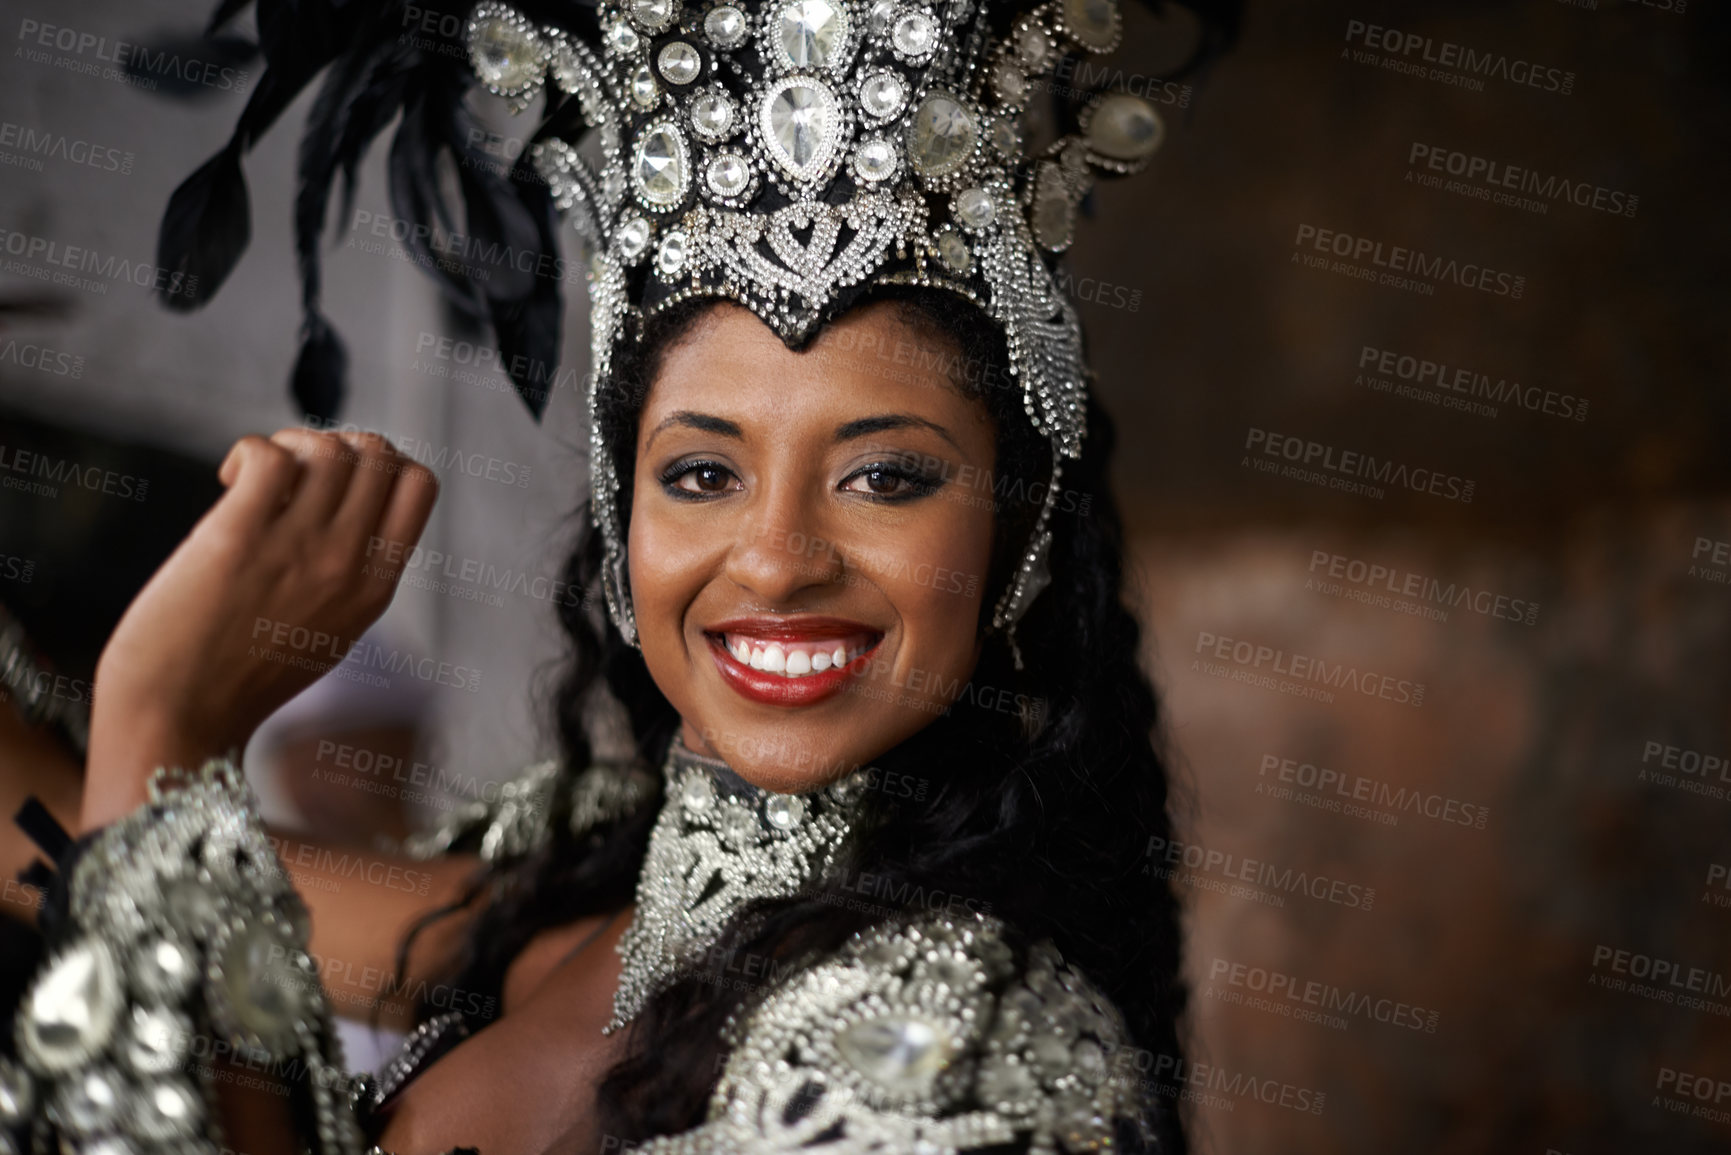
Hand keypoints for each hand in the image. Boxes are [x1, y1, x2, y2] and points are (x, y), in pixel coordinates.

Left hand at [82, 430, 438, 829]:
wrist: (179, 719)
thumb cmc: (240, 680)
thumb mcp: (329, 632)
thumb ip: (351, 575)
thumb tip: (342, 503)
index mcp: (376, 587)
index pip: (420, 485)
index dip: (382, 463)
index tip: (339, 484)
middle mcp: (348, 565)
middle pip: (378, 453)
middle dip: (336, 444)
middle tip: (294, 477)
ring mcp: (298, 550)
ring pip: (330, 447)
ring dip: (293, 444)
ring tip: (258, 479)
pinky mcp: (239, 538)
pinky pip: (270, 455)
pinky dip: (251, 451)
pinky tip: (230, 481)